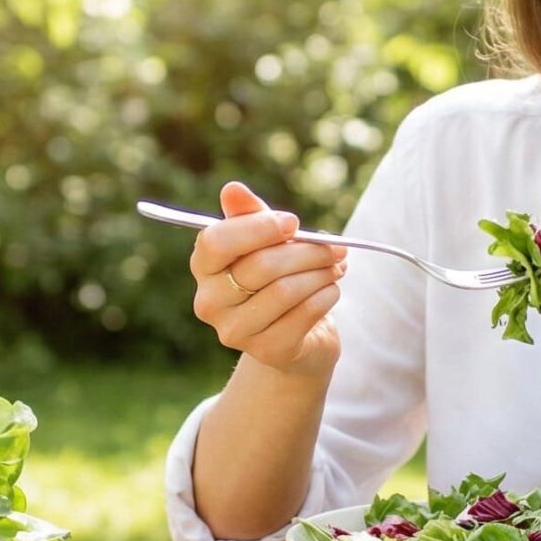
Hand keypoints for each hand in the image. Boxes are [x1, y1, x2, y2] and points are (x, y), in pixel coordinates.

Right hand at [190, 181, 349, 379]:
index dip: (258, 228)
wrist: (297, 336)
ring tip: (337, 266)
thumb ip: (250, 215)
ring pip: (285, 290)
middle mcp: (209, 303)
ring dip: (321, 273)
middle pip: (260, 266)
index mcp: (203, 267)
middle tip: (335, 247)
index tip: (294, 223)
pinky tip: (332, 290)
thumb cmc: (277, 279)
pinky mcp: (267, 352)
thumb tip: (232, 189)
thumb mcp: (265, 242)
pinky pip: (304, 314)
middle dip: (306, 251)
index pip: (216, 241)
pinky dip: (326, 296)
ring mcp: (235, 331)